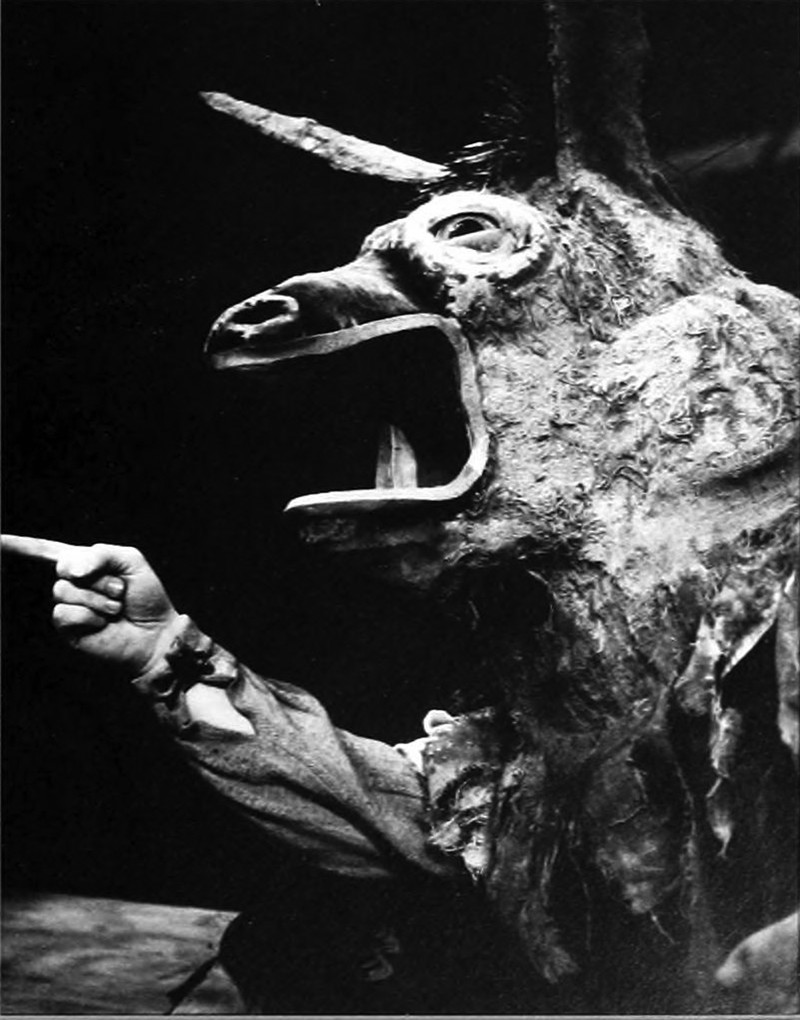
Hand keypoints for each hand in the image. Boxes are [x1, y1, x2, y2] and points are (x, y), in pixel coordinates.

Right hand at [50, 542, 180, 677]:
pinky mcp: (67, 628)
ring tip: (116, 609)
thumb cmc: (146, 597)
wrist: (156, 633)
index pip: (46, 550)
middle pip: (64, 567)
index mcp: (85, 563)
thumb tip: (69, 570)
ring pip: (64, 590)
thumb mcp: (130, 561)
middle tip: (121, 590)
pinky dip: (90, 617)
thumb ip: (100, 554)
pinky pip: (65, 613)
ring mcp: (68, 606)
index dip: (19, 545)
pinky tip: (103, 625)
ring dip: (98, 598)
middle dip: (99, 577)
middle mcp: (73, 583)